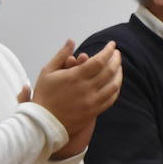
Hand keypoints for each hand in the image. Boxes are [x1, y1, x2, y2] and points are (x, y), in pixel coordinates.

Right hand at [30, 41, 122, 155]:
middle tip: (117, 53)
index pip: (99, 60)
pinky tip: (115, 83)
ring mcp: (92, 102)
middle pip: (109, 71)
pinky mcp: (93, 112)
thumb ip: (61, 55)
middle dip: (116, 59)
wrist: (43, 123)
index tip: (112, 44)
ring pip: (114, 86)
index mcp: (75, 77)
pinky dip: (115, 89)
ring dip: (119, 74)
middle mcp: (86, 89)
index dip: (108, 51)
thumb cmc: (44, 95)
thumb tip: (71, 40)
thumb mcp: (47, 71)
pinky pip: (111, 99)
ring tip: (118, 66)